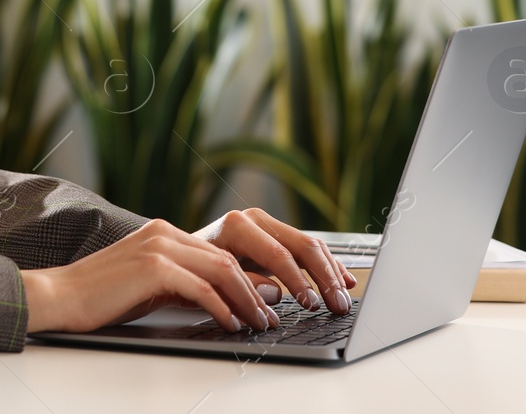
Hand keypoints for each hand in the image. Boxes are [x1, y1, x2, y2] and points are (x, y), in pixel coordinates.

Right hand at [20, 211, 358, 335]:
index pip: (225, 252)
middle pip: (231, 257)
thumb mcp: (155, 288)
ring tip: (263, 321)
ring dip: (249, 299)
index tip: (278, 297)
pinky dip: (222, 306)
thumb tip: (242, 297)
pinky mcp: (152, 266)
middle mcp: (166, 233)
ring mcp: (159, 246)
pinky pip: (200, 286)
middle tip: (281, 312)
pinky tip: (232, 323)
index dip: (256, 274)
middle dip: (263, 285)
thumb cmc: (104, 298)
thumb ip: (193, 286)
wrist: (59, 296)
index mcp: (167, 234)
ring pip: (222, 269)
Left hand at [191, 207, 357, 315]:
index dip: (298, 281)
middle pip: (302, 246)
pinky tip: (344, 281)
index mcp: (237, 226)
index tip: (311, 305)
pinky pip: (309, 248)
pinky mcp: (276, 236)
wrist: (181, 256)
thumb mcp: (211, 279)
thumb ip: (242, 284)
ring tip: (343, 300)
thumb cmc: (193, 270)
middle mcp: (254, 220)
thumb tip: (275, 294)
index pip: (278, 253)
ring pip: (310, 245)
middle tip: (337, 306)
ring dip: (331, 274)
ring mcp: (267, 225)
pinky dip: (328, 266)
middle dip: (324, 278)